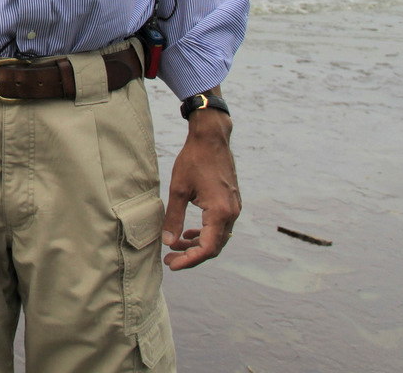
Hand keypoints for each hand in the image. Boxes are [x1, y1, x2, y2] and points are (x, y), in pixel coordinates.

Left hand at [161, 103, 239, 270]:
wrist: (211, 139)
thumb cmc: (194, 160)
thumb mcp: (178, 190)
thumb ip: (174, 218)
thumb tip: (168, 242)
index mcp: (220, 212)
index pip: (206, 248)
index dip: (189, 260)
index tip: (172, 264)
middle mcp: (231, 213)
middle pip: (214, 247)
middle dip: (192, 255)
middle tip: (170, 259)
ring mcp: (234, 208)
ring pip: (217, 238)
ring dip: (198, 245)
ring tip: (176, 246)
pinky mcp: (232, 203)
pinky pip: (220, 226)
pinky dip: (205, 233)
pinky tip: (190, 232)